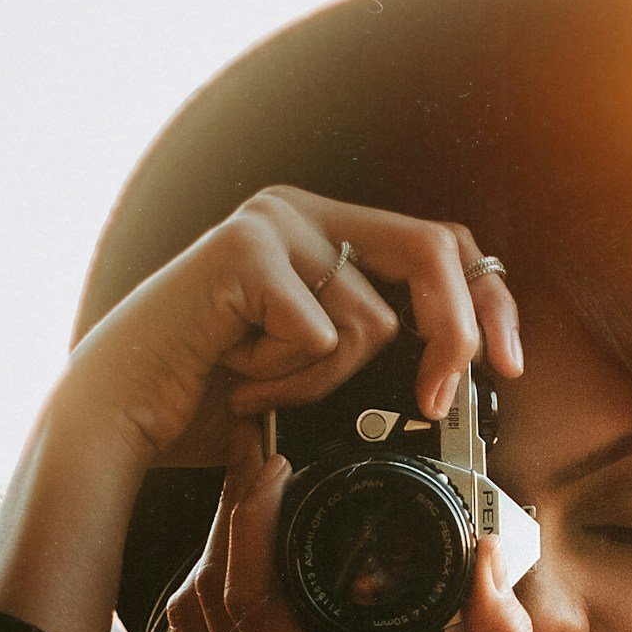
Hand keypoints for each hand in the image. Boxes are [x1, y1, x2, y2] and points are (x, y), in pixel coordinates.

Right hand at [60, 183, 523, 468]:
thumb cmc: (210, 402)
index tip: (510, 366)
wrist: (121, 419)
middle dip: (455, 336)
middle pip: (434, 251)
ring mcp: (273, 224)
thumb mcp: (314, 376)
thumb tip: (465, 378)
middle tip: (437, 404)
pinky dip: (286, 382)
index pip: (441, 243)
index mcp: (325, 231)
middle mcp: (302, 212)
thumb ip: (374, 355)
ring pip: (371, 323)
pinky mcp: (245, 251)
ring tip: (261, 390)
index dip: (488, 302)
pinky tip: (236, 380)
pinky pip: (320, 336)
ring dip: (324, 385)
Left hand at [166, 422, 535, 631]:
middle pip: (204, 595)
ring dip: (209, 567)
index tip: (270, 464)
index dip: (248, 515)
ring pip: (187, 630)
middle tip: (256, 472)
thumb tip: (488, 555)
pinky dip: (212, 619)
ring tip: (248, 521)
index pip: (251, 589)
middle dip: (223, 522)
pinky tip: (246, 592)